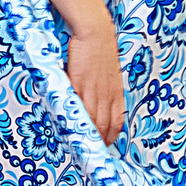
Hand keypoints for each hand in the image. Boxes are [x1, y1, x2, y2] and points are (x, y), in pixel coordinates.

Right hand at [67, 25, 126, 144]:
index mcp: (116, 93)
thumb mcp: (110, 76)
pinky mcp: (79, 84)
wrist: (96, 33)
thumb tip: (96, 104)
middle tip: (89, 152)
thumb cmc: (101, 53)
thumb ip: (105, 92)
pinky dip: (73, 118)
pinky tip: (68, 126)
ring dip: (85, 135)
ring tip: (77, 145)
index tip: (104, 146)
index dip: (110, 138)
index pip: (116, 123)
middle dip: (97, 142)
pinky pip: (76, 106)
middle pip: (103, 126)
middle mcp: (107, 95)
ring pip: (91, 120)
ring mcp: (93, 90)